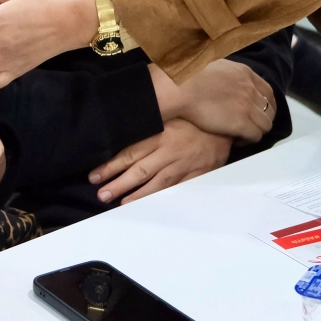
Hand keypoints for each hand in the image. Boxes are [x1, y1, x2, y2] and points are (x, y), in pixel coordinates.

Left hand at [88, 119, 231, 204]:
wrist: (225, 123)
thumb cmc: (193, 118)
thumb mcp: (170, 114)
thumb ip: (149, 122)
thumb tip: (121, 127)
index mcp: (161, 133)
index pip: (130, 152)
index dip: (111, 165)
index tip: (94, 175)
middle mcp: (170, 150)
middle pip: (139, 170)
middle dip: (118, 184)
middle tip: (101, 194)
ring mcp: (184, 164)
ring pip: (156, 183)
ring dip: (137, 195)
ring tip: (120, 203)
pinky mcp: (197, 174)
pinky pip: (177, 190)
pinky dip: (163, 199)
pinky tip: (150, 205)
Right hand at [151, 60, 276, 142]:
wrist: (179, 87)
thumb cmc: (188, 75)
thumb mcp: (215, 64)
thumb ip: (227, 72)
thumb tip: (226, 77)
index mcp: (245, 73)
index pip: (268, 92)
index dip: (265, 104)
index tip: (257, 112)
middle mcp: (250, 89)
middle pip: (270, 109)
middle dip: (263, 119)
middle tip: (250, 125)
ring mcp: (248, 106)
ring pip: (265, 125)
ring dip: (256, 131)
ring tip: (242, 135)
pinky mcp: (241, 123)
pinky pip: (255, 136)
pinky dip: (248, 140)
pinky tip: (236, 139)